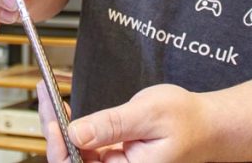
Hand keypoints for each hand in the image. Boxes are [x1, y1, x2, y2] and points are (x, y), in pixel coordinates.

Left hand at [39, 82, 209, 161]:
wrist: (207, 125)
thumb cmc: (188, 121)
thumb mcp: (148, 114)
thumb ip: (112, 124)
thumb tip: (76, 132)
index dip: (60, 146)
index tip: (54, 119)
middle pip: (71, 161)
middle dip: (53, 130)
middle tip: (44, 95)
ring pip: (74, 153)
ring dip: (59, 126)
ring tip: (49, 96)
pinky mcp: (112, 158)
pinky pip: (84, 146)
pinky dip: (71, 126)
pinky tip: (61, 107)